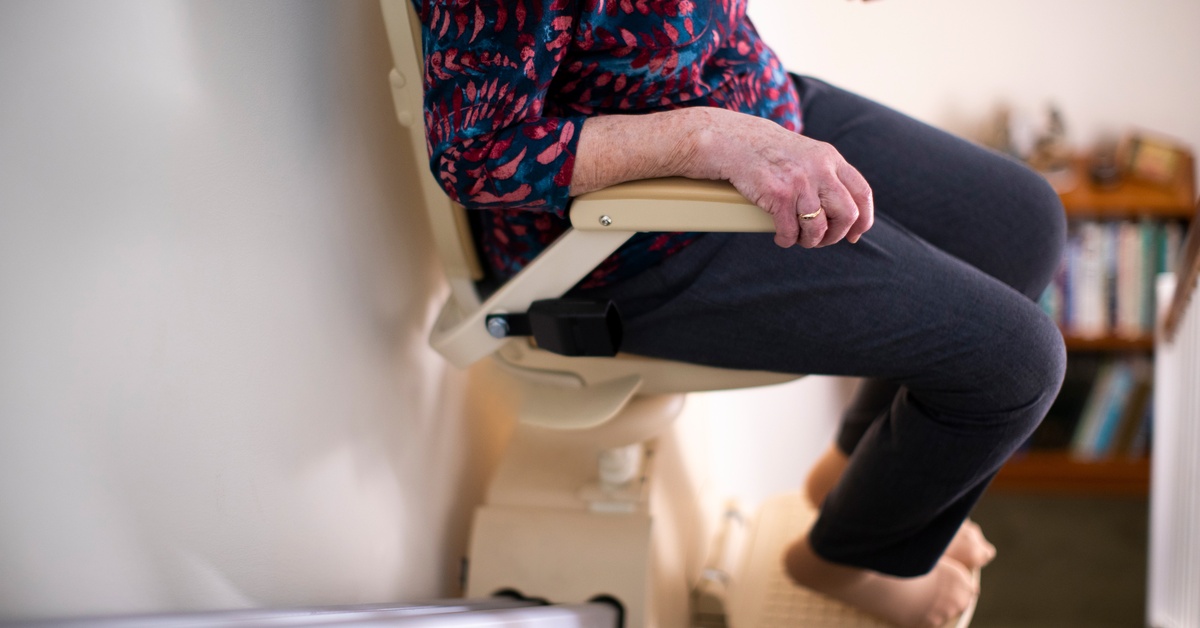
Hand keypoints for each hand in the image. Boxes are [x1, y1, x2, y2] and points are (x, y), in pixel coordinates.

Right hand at [687, 108, 873, 248]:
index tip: (854, 235)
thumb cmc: (770, 153)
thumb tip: (844, 209)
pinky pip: (790, 231)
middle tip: (822, 239)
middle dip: (836, 235)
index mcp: (831, 158)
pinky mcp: (778, 195)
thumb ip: (827, 174)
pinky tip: (782, 238)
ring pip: (818, 228)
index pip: (862, 194)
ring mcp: (800, 182)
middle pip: (846, 214)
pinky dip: (787, 240)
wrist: (735, 141)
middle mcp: (820, 169)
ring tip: (799, 239)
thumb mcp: (807, 155)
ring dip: (810, 241)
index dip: (863, 220)